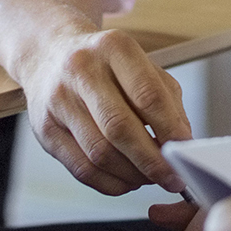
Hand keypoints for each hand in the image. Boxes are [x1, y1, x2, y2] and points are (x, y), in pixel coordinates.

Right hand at [18, 28, 190, 195]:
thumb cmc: (104, 65)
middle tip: (172, 178)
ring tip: (150, 178)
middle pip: (120, 127)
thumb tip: (182, 142)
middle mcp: (81, 70)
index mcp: (113, 47)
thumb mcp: (140, 65)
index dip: (170, 128)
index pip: (147, 94)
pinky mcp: (44, 129)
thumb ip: (166, 100)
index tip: (186, 150)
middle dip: (152, 161)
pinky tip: (126, 180)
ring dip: (132, 175)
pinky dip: (110, 183)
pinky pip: (81, 168)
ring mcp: (58, 100)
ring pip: (100, 153)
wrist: (49, 54)